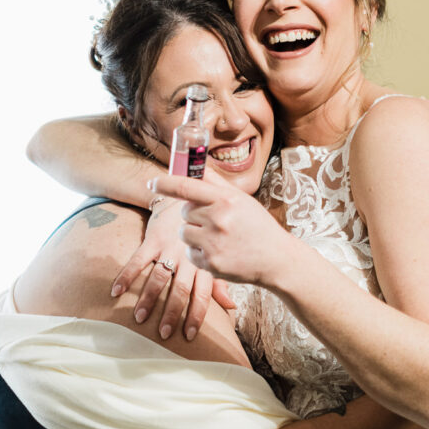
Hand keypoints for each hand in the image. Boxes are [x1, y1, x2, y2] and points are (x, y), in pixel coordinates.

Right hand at [110, 196, 227, 340]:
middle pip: (180, 290)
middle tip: (164, 334)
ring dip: (148, 299)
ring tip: (139, 318)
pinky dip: (126, 275)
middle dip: (172, 313)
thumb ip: (220, 281)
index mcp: (204, 263)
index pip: (202, 295)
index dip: (195, 315)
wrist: (189, 192)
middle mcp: (188, 257)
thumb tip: (231, 307)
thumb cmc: (206, 228)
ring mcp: (169, 248)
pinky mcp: (153, 239)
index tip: (188, 335)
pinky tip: (116, 292)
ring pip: (158, 278)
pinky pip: (137, 260)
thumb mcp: (216, 252)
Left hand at [150, 174, 294, 285]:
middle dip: (195, 215)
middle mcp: (218, 219)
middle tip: (217, 221)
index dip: (165, 183)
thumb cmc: (257, 225)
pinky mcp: (211, 263)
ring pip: (184, 232)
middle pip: (185, 212)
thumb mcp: (241, 199)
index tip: (152, 183)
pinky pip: (189, 253)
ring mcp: (213, 243)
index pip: (186, 186)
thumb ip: (216, 182)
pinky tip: (219, 251)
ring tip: (218, 237)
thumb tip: (196, 165)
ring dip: (195, 234)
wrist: (276, 259)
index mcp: (225, 200)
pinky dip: (199, 252)